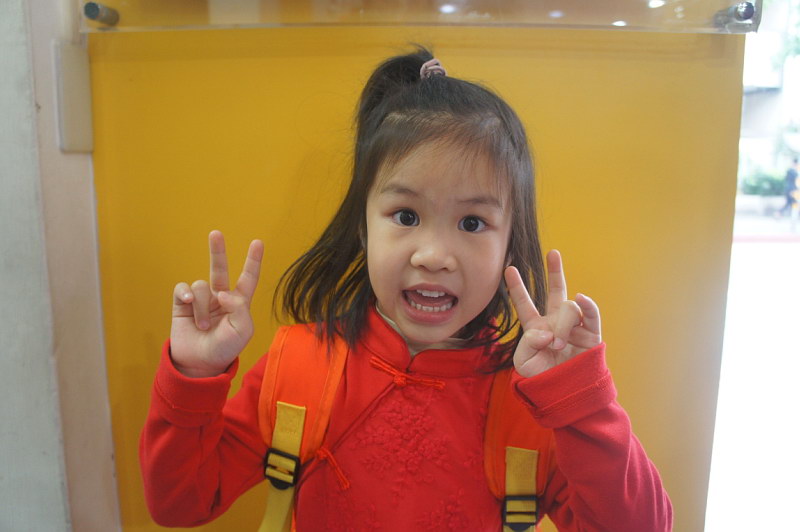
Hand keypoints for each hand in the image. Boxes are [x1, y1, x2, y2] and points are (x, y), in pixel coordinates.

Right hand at [170, 230, 263, 377]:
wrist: (199, 364)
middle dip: (217, 251)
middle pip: (220, 269)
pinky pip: (183, 288)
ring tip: (203, 326)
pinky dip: (186, 294)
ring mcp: (201, 300)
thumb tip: (223, 292)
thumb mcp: (242, 331)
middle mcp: (220, 297)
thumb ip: (239, 308)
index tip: (257, 242)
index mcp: (238, 303)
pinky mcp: (182, 304)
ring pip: (201, 286)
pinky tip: (188, 303)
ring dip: (202, 307)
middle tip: (216, 233)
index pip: (247, 278)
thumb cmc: (225, 349)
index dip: (253, 261)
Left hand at [504, 250, 601, 377]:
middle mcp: (556, 322)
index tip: (509, 269)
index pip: (525, 304)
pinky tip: (582, 298)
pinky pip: (591, 314)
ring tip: (559, 344)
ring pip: (569, 309)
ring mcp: (575, 326)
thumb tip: (548, 331)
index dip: (517, 287)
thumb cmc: (543, 379)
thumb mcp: (524, 363)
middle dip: (555, 271)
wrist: (565, 394)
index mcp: (536, 327)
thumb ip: (528, 343)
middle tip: (553, 253)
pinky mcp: (591, 334)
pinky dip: (588, 305)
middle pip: (556, 291)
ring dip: (563, 326)